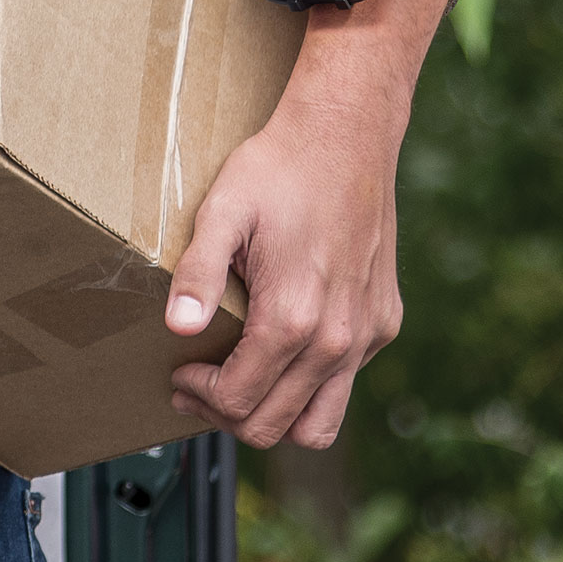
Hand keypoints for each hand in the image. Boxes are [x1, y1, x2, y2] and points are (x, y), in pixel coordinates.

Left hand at [161, 0, 426, 447]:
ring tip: (240, 385)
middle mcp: (337, 340)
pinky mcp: (384, 323)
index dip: (198, 396)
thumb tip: (178, 329)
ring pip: (319, 425)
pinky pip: (345, 383)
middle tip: (196, 385)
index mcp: (293, 319)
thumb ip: (197, 275)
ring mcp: (366, 336)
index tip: (179, 371)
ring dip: (273, 417)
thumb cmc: (279, 169)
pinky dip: (310, 385)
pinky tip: (281, 347)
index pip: (239, 401)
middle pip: (273, 425)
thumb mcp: (222, 213)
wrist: (346, 136)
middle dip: (224, 414)